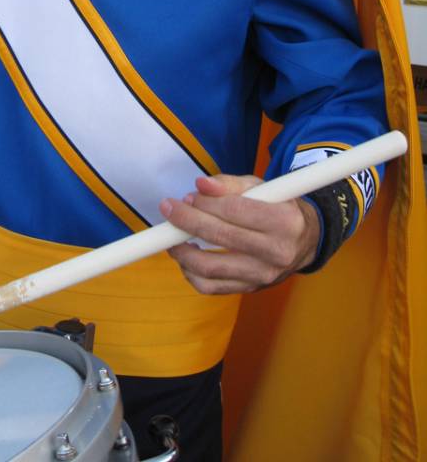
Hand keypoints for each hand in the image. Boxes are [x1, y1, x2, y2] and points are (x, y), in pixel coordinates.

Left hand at [160, 174, 320, 294]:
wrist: (304, 241)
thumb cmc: (278, 207)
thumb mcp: (261, 187)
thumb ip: (229, 183)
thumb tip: (200, 185)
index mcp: (284, 220)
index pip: (234, 210)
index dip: (205, 202)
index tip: (187, 197)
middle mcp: (277, 251)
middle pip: (220, 237)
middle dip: (187, 220)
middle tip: (169, 209)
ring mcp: (264, 275)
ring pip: (211, 268)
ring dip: (182, 251)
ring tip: (171, 237)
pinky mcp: (252, 289)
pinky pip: (212, 288)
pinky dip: (191, 274)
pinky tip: (185, 258)